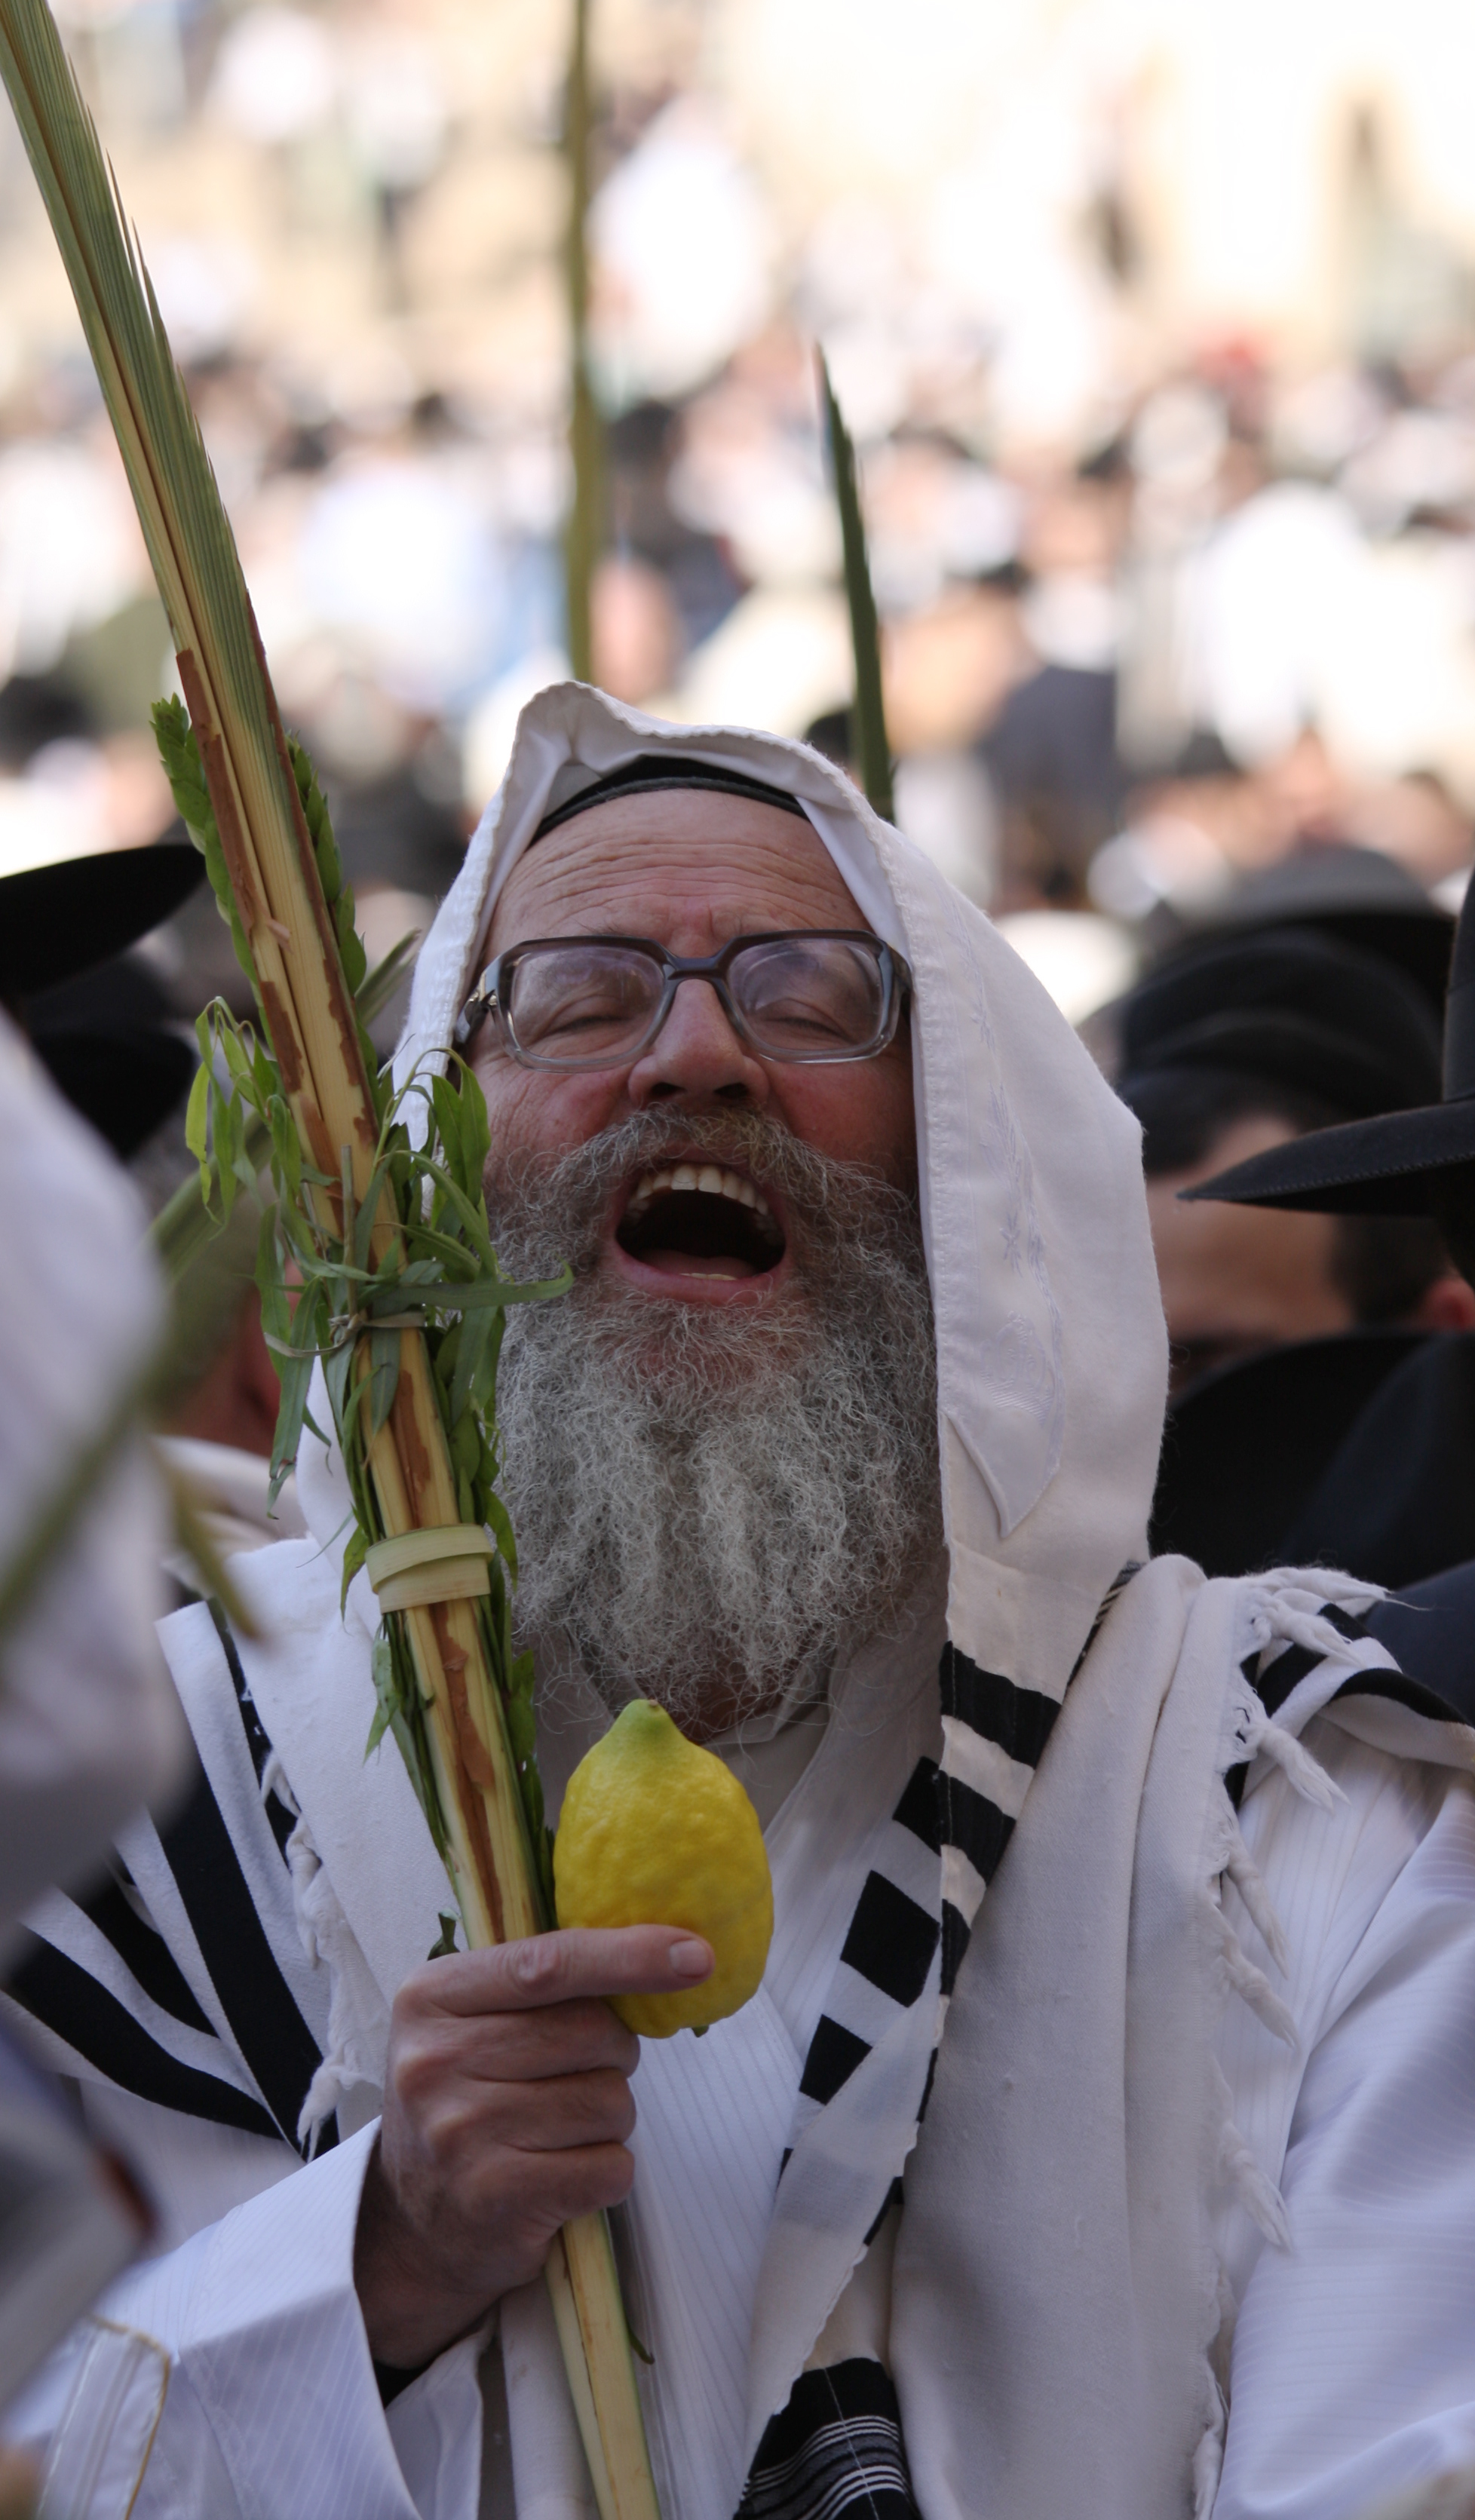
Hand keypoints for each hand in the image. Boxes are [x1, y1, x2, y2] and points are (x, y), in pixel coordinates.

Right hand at [354, 1925, 711, 2368]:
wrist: (413, 2225)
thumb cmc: (467, 2101)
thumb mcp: (473, 2022)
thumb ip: (546, 1982)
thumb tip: (673, 1952)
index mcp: (431, 1996)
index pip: (548, 1963)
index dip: (629, 1955)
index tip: (696, 1954)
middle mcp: (435, 2061)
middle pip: (591, 2033)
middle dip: (614, 2054)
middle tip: (577, 2076)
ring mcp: (460, 2132)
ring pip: (609, 2102)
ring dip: (610, 2119)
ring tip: (560, 2133)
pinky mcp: (494, 2197)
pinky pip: (608, 2167)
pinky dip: (606, 2172)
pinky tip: (563, 2177)